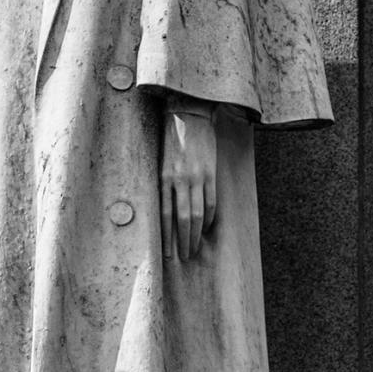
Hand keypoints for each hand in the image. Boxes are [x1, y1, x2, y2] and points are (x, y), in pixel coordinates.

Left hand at [161, 101, 217, 260]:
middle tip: (184, 257)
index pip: (165, 216)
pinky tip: (205, 228)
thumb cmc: (171, 139)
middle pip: (182, 219)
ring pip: (197, 214)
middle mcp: (180, 180)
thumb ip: (164, 186)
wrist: (189, 114)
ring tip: (194, 249)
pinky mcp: (210, 173)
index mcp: (164, 178)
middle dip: (183, 241)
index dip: (167, 238)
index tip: (167, 254)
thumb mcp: (161, 162)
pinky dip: (208, 218)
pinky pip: (211, 202)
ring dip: (196, 234)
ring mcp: (197, 177)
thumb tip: (167, 214)